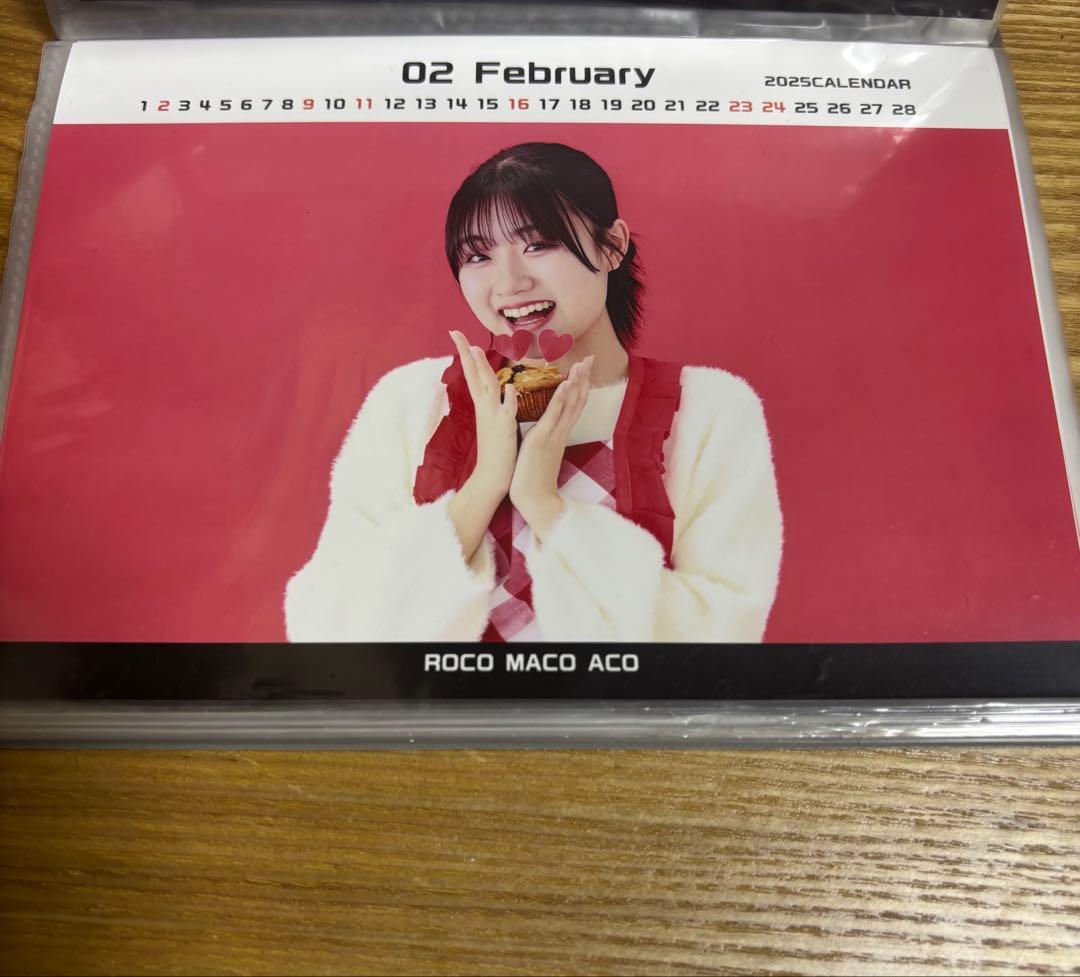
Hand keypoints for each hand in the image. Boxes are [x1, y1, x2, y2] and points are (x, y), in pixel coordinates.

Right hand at [449, 330, 517, 497]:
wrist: (492, 478)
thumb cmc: (497, 451)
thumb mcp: (495, 421)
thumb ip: (497, 403)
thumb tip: (502, 387)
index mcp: (483, 406)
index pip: (473, 374)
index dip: (466, 355)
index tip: (458, 336)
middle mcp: (485, 408)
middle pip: (475, 375)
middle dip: (466, 353)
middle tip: (456, 333)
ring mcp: (494, 418)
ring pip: (488, 388)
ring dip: (483, 369)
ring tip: (477, 350)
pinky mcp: (505, 430)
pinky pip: (508, 412)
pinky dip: (509, 400)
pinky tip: (511, 387)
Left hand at [510, 356, 593, 541]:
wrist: (535, 502)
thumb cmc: (534, 481)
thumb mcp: (540, 453)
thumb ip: (545, 440)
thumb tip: (544, 431)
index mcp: (559, 435)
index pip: (573, 405)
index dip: (580, 386)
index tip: (583, 368)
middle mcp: (561, 433)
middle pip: (577, 400)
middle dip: (584, 378)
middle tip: (590, 357)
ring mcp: (554, 436)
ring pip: (569, 404)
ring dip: (576, 382)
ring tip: (582, 363)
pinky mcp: (542, 440)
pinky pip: (554, 416)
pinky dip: (561, 398)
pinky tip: (567, 383)